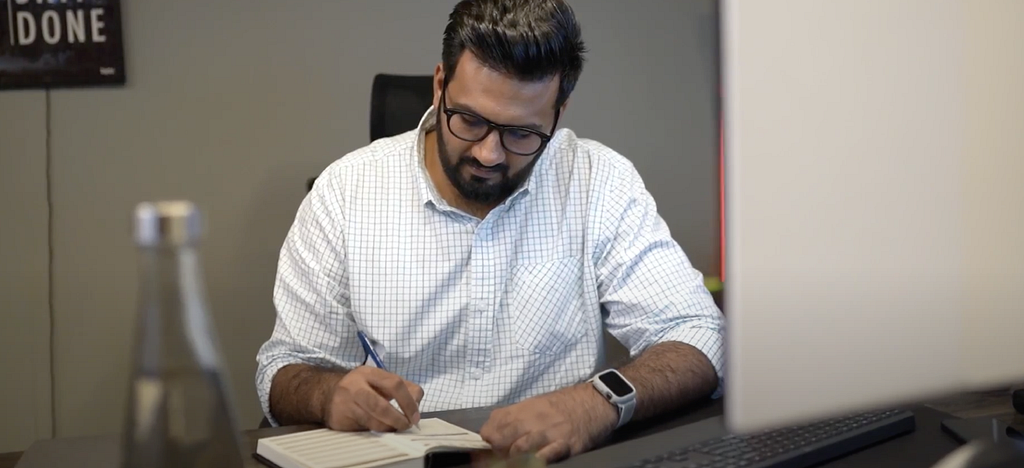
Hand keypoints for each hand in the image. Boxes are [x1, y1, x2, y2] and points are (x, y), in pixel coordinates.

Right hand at [323, 366, 423, 431]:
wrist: (327, 395)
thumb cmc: (360, 388)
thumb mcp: (379, 380)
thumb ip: (402, 388)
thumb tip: (417, 403)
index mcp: (369, 373)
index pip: (395, 384)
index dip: (409, 402)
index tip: (415, 415)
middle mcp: (355, 386)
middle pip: (382, 405)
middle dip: (398, 418)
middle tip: (407, 425)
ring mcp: (346, 403)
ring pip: (373, 421)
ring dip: (388, 427)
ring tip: (395, 428)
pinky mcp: (339, 419)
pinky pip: (363, 428)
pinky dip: (375, 431)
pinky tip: (380, 430)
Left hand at [479, 384, 618, 462]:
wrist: (594, 401)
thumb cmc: (562, 405)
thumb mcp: (534, 405)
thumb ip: (513, 417)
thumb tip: (491, 433)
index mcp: (522, 410)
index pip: (492, 427)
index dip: (488, 441)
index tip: (489, 449)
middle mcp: (533, 420)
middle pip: (501, 439)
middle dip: (498, 453)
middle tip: (503, 458)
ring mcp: (549, 433)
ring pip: (520, 449)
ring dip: (515, 459)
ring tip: (519, 461)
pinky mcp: (566, 445)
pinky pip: (546, 456)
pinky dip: (537, 461)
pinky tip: (536, 462)